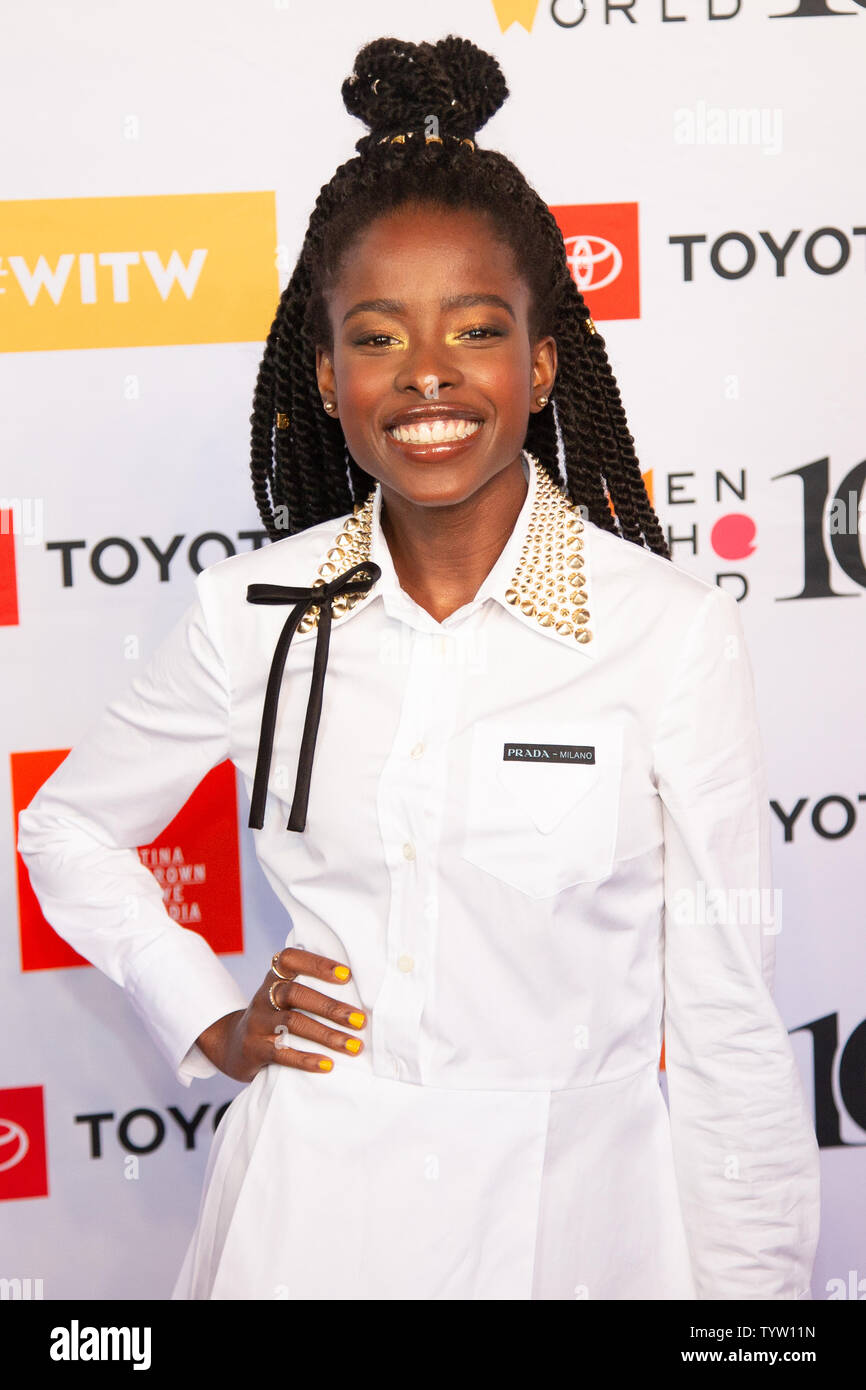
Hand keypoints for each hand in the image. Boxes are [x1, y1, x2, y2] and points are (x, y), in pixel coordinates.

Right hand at [195, 948, 366, 1082]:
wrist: (233, 1046)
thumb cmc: (276, 1017)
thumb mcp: (285, 997)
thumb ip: (311, 989)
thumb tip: (363, 992)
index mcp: (274, 978)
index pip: (290, 959)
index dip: (318, 964)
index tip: (347, 975)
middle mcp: (263, 997)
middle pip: (295, 994)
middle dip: (331, 1007)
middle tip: (360, 1020)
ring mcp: (256, 1023)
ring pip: (291, 1024)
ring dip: (326, 1035)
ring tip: (353, 1046)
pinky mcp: (253, 1049)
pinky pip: (280, 1053)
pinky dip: (306, 1059)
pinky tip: (328, 1065)